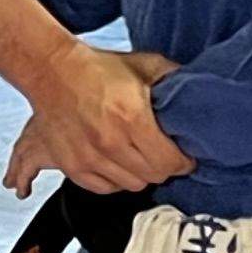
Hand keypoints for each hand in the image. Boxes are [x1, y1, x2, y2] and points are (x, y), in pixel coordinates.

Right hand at [4, 45, 190, 196]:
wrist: (52, 70)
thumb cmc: (98, 68)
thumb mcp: (144, 65)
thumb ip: (174, 80)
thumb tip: (200, 94)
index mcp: (132, 117)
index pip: (170, 161)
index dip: (184, 161)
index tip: (186, 156)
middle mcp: (110, 141)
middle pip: (153, 176)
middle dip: (164, 167)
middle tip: (164, 154)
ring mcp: (89, 157)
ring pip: (132, 185)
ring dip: (141, 173)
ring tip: (140, 157)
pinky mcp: (73, 166)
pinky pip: (106, 188)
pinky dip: (116, 180)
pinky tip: (119, 163)